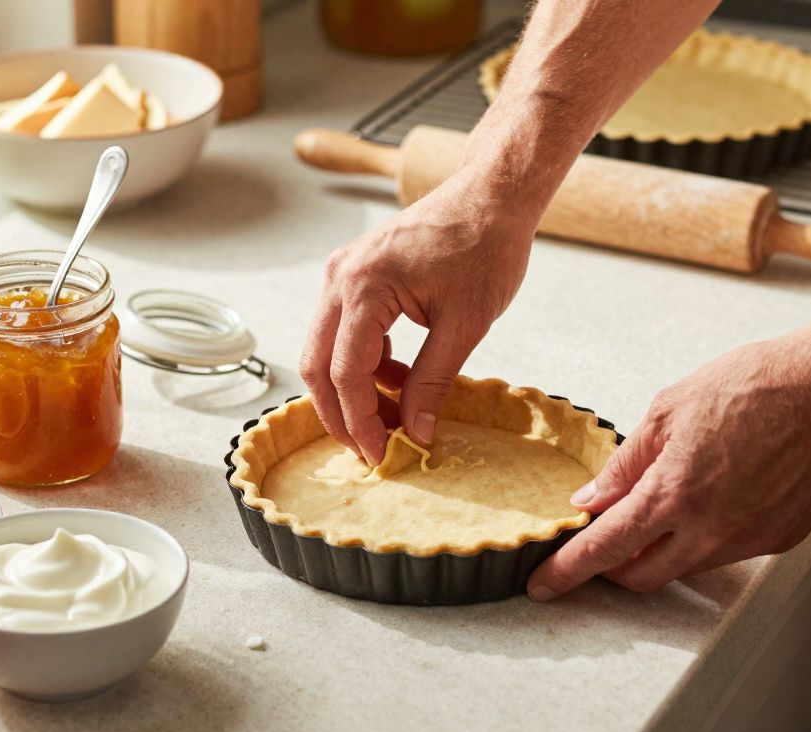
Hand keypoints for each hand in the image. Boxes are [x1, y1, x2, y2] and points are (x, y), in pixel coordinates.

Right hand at [300, 170, 536, 464]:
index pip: (346, 373)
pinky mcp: (355, 275)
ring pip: (327, 350)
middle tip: (370, 450)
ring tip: (394, 419)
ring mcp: (342, 273)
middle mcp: (340, 278)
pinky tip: (398, 380)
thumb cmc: (485, 247)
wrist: (492, 196)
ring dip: (354, 390)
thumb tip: (415, 432)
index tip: (380, 455)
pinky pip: (344, 331)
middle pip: (318, 364)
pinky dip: (363, 363)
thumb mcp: (465, 324)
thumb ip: (433, 382)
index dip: (360, 422)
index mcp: (363, 287)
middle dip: (341, 414)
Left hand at [527, 336, 810, 599]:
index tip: (544, 584)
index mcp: (674, 493)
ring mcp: (749, 539)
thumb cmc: (754, 385)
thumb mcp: (668, 411)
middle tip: (602, 539)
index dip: (568, 571)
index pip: (605, 549)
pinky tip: (716, 493)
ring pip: (685, 565)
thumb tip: (591, 500)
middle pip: (641, 576)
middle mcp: (711, 529)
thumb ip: (625, 464)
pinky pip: (727, 550)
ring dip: (663, 547)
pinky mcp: (780, 538)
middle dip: (612, 566)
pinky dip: (706, 534)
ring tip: (669, 498)